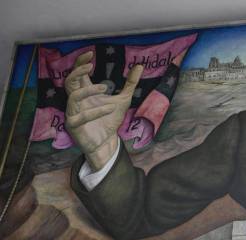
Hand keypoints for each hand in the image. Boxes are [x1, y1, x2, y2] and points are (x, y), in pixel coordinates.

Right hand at [64, 51, 143, 168]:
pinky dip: (96, 111)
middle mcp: (76, 100)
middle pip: (69, 81)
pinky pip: (81, 116)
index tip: (90, 53)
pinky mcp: (74, 126)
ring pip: (73, 96)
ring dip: (88, 90)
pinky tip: (110, 108)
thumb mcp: (123, 100)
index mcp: (85, 92)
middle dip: (77, 71)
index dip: (80, 62)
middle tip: (90, 65)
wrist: (107, 143)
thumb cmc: (110, 120)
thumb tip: (140, 66)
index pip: (77, 74)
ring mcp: (73, 113)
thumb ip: (130, 83)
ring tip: (105, 87)